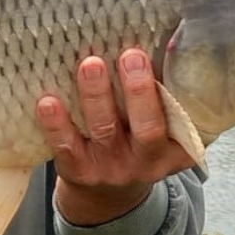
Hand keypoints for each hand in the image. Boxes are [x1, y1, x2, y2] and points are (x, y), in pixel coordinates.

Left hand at [36, 48, 195, 226]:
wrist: (106, 194)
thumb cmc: (137, 144)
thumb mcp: (163, 130)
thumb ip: (166, 98)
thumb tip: (166, 40)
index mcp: (177, 149)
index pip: (186, 121)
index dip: (181, 93)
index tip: (173, 54)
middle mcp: (148, 162)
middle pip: (148, 126)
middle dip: (139, 90)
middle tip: (130, 55)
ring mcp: (112, 168)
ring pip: (105, 130)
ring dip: (97, 96)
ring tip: (91, 64)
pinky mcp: (80, 172)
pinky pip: (67, 147)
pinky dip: (56, 123)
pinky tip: (48, 101)